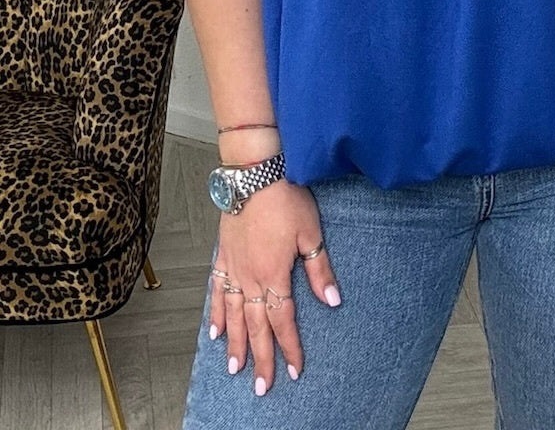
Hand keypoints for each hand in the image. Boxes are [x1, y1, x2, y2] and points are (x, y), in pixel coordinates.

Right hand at [209, 180, 339, 393]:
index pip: (283, 321)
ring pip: (233, 315)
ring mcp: (233, 268)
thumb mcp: (311, 233)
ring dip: (235, 344)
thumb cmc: (285, 198)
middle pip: (255, 326)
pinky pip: (216, 291)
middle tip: (261, 387)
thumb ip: (320, 269)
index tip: (295, 370)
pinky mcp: (222, 256)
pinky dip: (215, 314)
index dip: (290, 347)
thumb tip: (333, 300)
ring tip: (235, 369)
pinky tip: (215, 331)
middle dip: (260, 358)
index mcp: (274, 275)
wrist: (253, 173)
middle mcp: (250, 277)